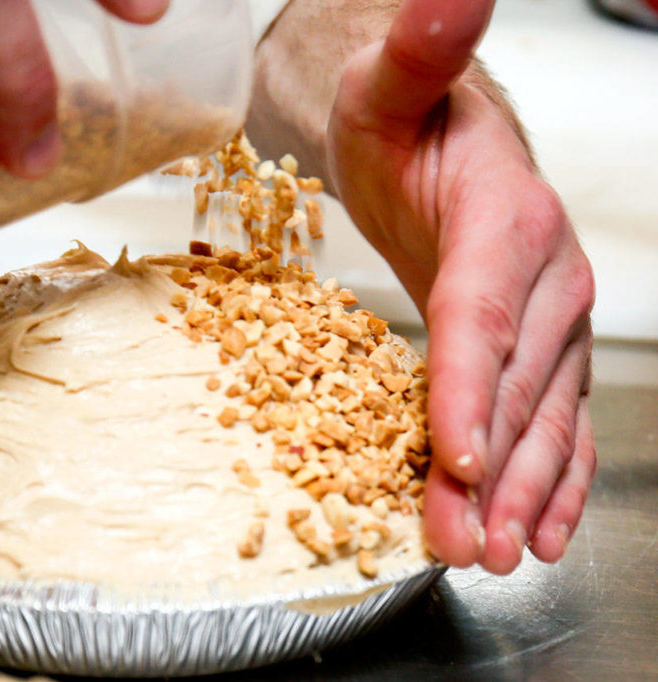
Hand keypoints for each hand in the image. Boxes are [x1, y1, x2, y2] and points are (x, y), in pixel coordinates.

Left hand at [327, 0, 595, 572]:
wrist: (443, 148)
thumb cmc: (407, 125)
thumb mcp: (389, 87)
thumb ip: (417, 56)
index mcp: (506, 218)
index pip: (483, 316)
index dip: (466, 387)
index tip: (448, 454)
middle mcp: (544, 276)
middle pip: (513, 384)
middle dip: (487, 468)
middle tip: (461, 543)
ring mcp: (551, 320)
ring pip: (540, 418)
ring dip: (519, 493)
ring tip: (495, 556)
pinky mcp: (538, 349)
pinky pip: (552, 421)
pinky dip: (547, 479)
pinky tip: (536, 529)